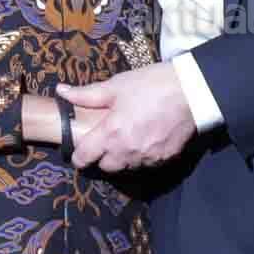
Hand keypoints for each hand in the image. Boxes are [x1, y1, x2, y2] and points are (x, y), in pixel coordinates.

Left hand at [57, 66, 196, 172]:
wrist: (191, 92)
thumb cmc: (151, 85)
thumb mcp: (116, 86)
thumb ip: (87, 94)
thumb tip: (62, 92)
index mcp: (111, 134)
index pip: (85, 157)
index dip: (78, 157)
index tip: (79, 152)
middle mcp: (126, 151)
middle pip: (106, 167)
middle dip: (102, 158)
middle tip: (105, 142)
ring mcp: (147, 158)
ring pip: (126, 167)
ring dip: (122, 158)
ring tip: (127, 140)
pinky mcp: (164, 159)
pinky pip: (146, 164)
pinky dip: (142, 157)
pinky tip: (145, 141)